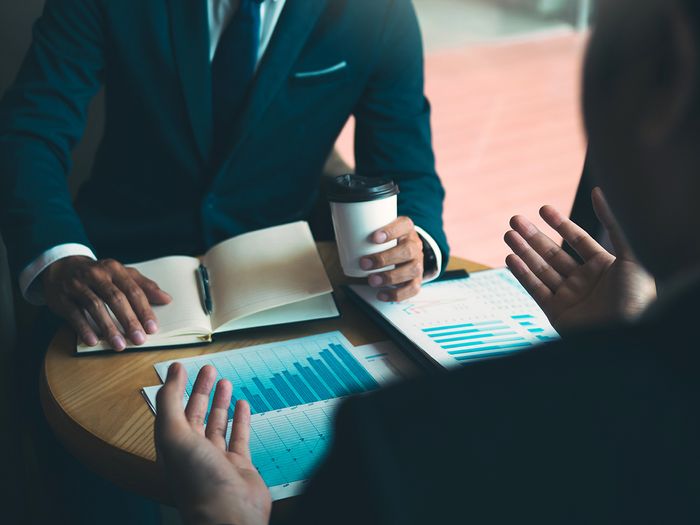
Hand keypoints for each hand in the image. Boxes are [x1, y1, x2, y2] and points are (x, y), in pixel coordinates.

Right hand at [42, 256, 170, 349]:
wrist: (61, 267)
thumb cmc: (99, 274)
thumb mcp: (121, 274)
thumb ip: (144, 286)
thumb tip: (167, 299)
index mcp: (114, 269)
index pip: (133, 290)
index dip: (144, 310)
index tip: (152, 328)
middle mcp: (96, 275)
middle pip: (116, 299)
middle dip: (129, 320)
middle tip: (139, 339)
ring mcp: (77, 285)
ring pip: (95, 307)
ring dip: (109, 328)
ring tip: (120, 345)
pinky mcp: (62, 297)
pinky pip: (74, 314)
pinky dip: (84, 328)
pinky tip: (93, 341)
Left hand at [155, 364, 270, 524]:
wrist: (228, 514)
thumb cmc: (197, 481)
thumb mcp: (174, 434)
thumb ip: (169, 402)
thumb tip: (171, 373)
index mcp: (172, 447)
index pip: (171, 411)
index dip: (175, 388)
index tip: (181, 367)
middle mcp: (192, 453)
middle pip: (195, 415)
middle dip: (200, 390)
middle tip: (208, 370)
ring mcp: (216, 460)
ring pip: (217, 424)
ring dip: (220, 402)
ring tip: (224, 382)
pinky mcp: (239, 466)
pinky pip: (239, 437)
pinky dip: (240, 420)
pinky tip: (242, 405)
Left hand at [360, 216, 423, 301]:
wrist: (406, 250)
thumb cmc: (388, 240)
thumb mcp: (381, 229)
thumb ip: (366, 230)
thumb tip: (340, 231)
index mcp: (406, 228)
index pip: (404, 225)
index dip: (391, 231)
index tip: (374, 238)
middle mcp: (415, 245)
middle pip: (407, 250)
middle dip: (384, 258)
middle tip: (364, 264)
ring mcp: (418, 262)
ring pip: (412, 270)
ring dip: (390, 277)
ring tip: (371, 281)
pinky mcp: (416, 279)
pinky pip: (413, 289)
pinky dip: (397, 294)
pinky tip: (381, 295)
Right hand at [504, 188, 655, 332]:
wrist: (630, 335)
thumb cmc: (639, 297)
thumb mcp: (632, 254)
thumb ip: (614, 222)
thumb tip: (599, 190)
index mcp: (605, 267)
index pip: (577, 241)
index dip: (560, 224)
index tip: (543, 209)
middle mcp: (585, 281)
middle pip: (553, 253)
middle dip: (533, 236)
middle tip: (515, 220)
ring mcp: (570, 298)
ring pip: (541, 270)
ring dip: (523, 251)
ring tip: (508, 234)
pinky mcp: (557, 314)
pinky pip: (536, 291)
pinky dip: (522, 275)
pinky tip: (511, 259)